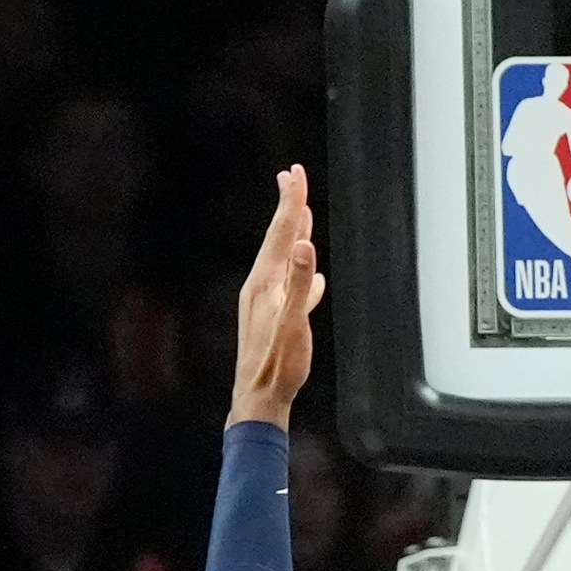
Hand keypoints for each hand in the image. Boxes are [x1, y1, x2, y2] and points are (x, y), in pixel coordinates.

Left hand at [232, 165, 327, 427]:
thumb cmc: (277, 365)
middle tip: (291, 176)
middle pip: (277, 238)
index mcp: (266, 282)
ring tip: (299, 213)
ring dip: (292, 233)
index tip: (296, 173)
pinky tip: (311, 276)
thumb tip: (303, 245)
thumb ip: (299, 285)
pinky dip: (300, 271)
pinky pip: (290, 283)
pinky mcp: (273, 317)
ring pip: (282, 258)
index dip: (292, 202)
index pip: (282, 233)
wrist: (259, 397)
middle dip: (288, 206)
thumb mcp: (292, 323)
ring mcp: (266, 301)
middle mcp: (261, 286)